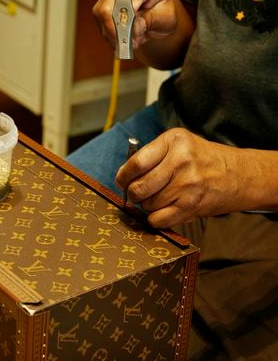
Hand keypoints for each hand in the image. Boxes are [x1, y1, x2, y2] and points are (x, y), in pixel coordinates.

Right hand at [92, 0, 177, 51]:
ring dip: (114, 34)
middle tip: (129, 42)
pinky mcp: (103, 7)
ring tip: (131, 41)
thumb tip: (134, 28)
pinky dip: (112, 36)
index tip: (130, 31)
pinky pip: (101, 23)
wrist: (159, 13)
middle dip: (116, 29)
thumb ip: (152, 19)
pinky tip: (124, 38)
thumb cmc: (164, 11)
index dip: (126, 14)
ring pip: (102, 16)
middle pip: (108, 5)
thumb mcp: (167, 16)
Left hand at [115, 128, 259, 227]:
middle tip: (137, 193)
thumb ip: (152, 155)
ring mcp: (187, 184)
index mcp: (174, 140)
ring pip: (148, 205)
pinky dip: (156, 219)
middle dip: (133, 194)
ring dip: (148, 206)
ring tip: (160, 198)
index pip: (136, 163)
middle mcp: (181, 161)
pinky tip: (164, 210)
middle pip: (139, 187)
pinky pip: (159, 219)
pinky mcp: (192, 205)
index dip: (124, 176)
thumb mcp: (180, 144)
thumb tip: (123, 176)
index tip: (123, 180)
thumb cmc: (203, 160)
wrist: (238, 174)